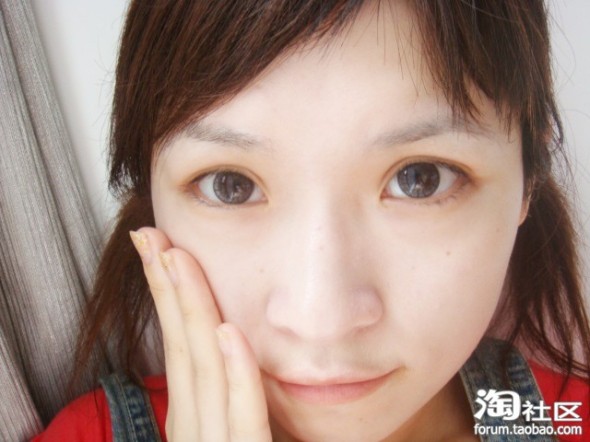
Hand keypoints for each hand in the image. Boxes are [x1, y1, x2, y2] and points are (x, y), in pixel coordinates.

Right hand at [130, 227, 271, 441]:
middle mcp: (194, 427)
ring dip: (193, 310)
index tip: (157, 248)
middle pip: (180, 346)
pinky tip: (230, 332)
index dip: (164, 295)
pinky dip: (238, 374)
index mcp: (189, 416)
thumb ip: (229, 393)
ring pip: (204, 369)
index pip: (175, 346)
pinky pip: (245, 417)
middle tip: (152, 236)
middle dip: (165, 287)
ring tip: (179, 259)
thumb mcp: (231, 428)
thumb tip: (226, 341)